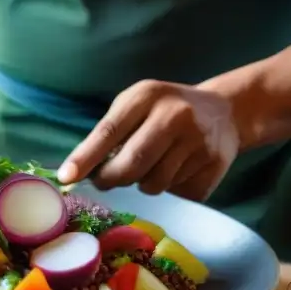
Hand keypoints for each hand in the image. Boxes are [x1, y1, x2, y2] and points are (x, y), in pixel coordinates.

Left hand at [57, 80, 240, 200]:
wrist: (224, 111)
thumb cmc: (165, 109)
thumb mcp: (136, 105)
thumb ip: (110, 132)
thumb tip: (77, 171)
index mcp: (148, 95)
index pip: (109, 131)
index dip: (86, 157)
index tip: (66, 177)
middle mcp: (176, 115)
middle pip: (132, 164)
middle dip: (111, 179)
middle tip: (104, 180)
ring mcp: (199, 141)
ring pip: (154, 184)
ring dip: (143, 184)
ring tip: (150, 167)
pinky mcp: (215, 165)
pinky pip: (178, 194)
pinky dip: (170, 189)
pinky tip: (177, 170)